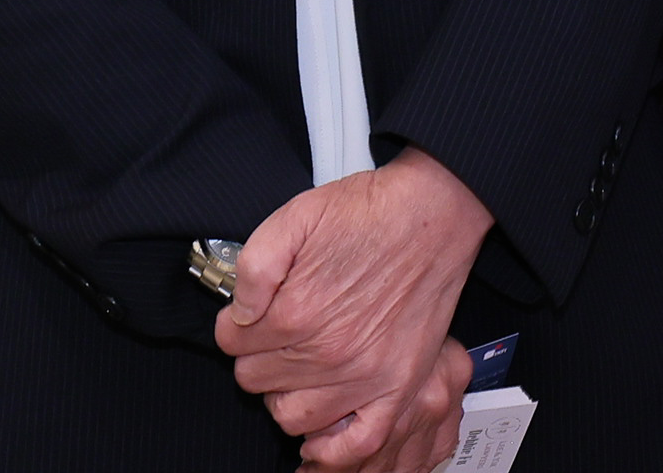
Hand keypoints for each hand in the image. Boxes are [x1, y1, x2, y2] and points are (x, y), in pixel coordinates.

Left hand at [218, 147, 489, 466]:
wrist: (432, 214)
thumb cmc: (367, 213)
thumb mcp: (294, 217)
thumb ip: (252, 267)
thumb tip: (236, 312)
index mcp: (295, 311)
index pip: (230, 342)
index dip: (236, 324)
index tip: (252, 314)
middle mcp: (328, 352)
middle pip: (255, 380)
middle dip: (259, 355)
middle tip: (278, 334)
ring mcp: (364, 376)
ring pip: (291, 416)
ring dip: (286, 395)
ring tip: (298, 369)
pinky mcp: (398, 387)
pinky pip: (357, 443)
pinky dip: (332, 447)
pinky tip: (322, 429)